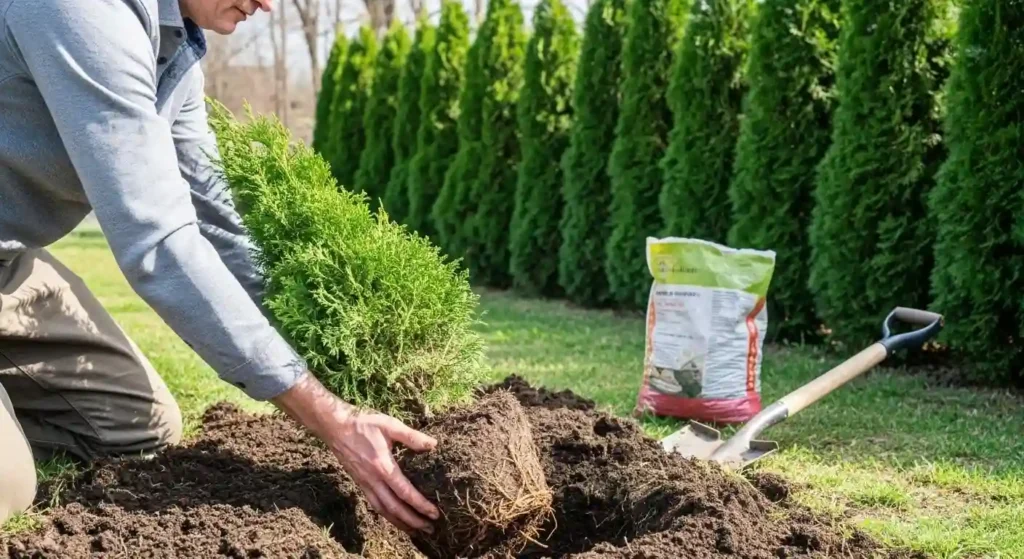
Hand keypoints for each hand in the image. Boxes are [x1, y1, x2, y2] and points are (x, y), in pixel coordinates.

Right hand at [271, 373, 440, 532]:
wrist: (334, 427)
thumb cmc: (363, 424)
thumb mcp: (389, 425)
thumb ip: (411, 436)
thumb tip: (433, 444)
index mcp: (383, 466)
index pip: (405, 492)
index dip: (420, 505)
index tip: (435, 513)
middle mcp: (373, 480)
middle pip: (394, 508)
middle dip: (413, 521)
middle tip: (430, 529)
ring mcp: (365, 483)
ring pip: (383, 510)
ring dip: (400, 522)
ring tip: (415, 531)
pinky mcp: (360, 483)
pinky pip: (375, 504)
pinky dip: (387, 515)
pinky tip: (395, 518)